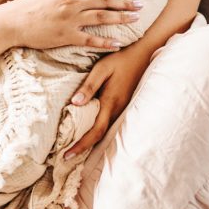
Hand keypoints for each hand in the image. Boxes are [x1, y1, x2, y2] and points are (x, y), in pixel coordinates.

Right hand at [0, 0, 141, 53]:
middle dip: (125, 3)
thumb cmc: (31, 4)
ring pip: (101, 17)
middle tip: (140, 5)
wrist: (14, 21)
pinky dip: (105, 42)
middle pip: (105, 1)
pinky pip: (89, 40)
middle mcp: (73, 2)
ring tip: (136, 19)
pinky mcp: (66, 35)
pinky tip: (118, 44)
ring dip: (121, 18)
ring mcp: (70, 19)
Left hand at [64, 42, 150, 157]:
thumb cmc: (120, 59)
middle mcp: (117, 109)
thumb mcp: (102, 68)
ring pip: (105, 129)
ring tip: (73, 146)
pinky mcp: (123, 104)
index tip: (67, 155)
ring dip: (90, 139)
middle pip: (100, 135)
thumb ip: (89, 86)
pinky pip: (108, 122)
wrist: (142, 54)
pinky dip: (97, 130)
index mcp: (110, 102)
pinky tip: (88, 129)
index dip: (82, 145)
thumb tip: (74, 104)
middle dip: (83, 147)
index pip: (95, 131)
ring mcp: (122, 107)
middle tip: (66, 155)